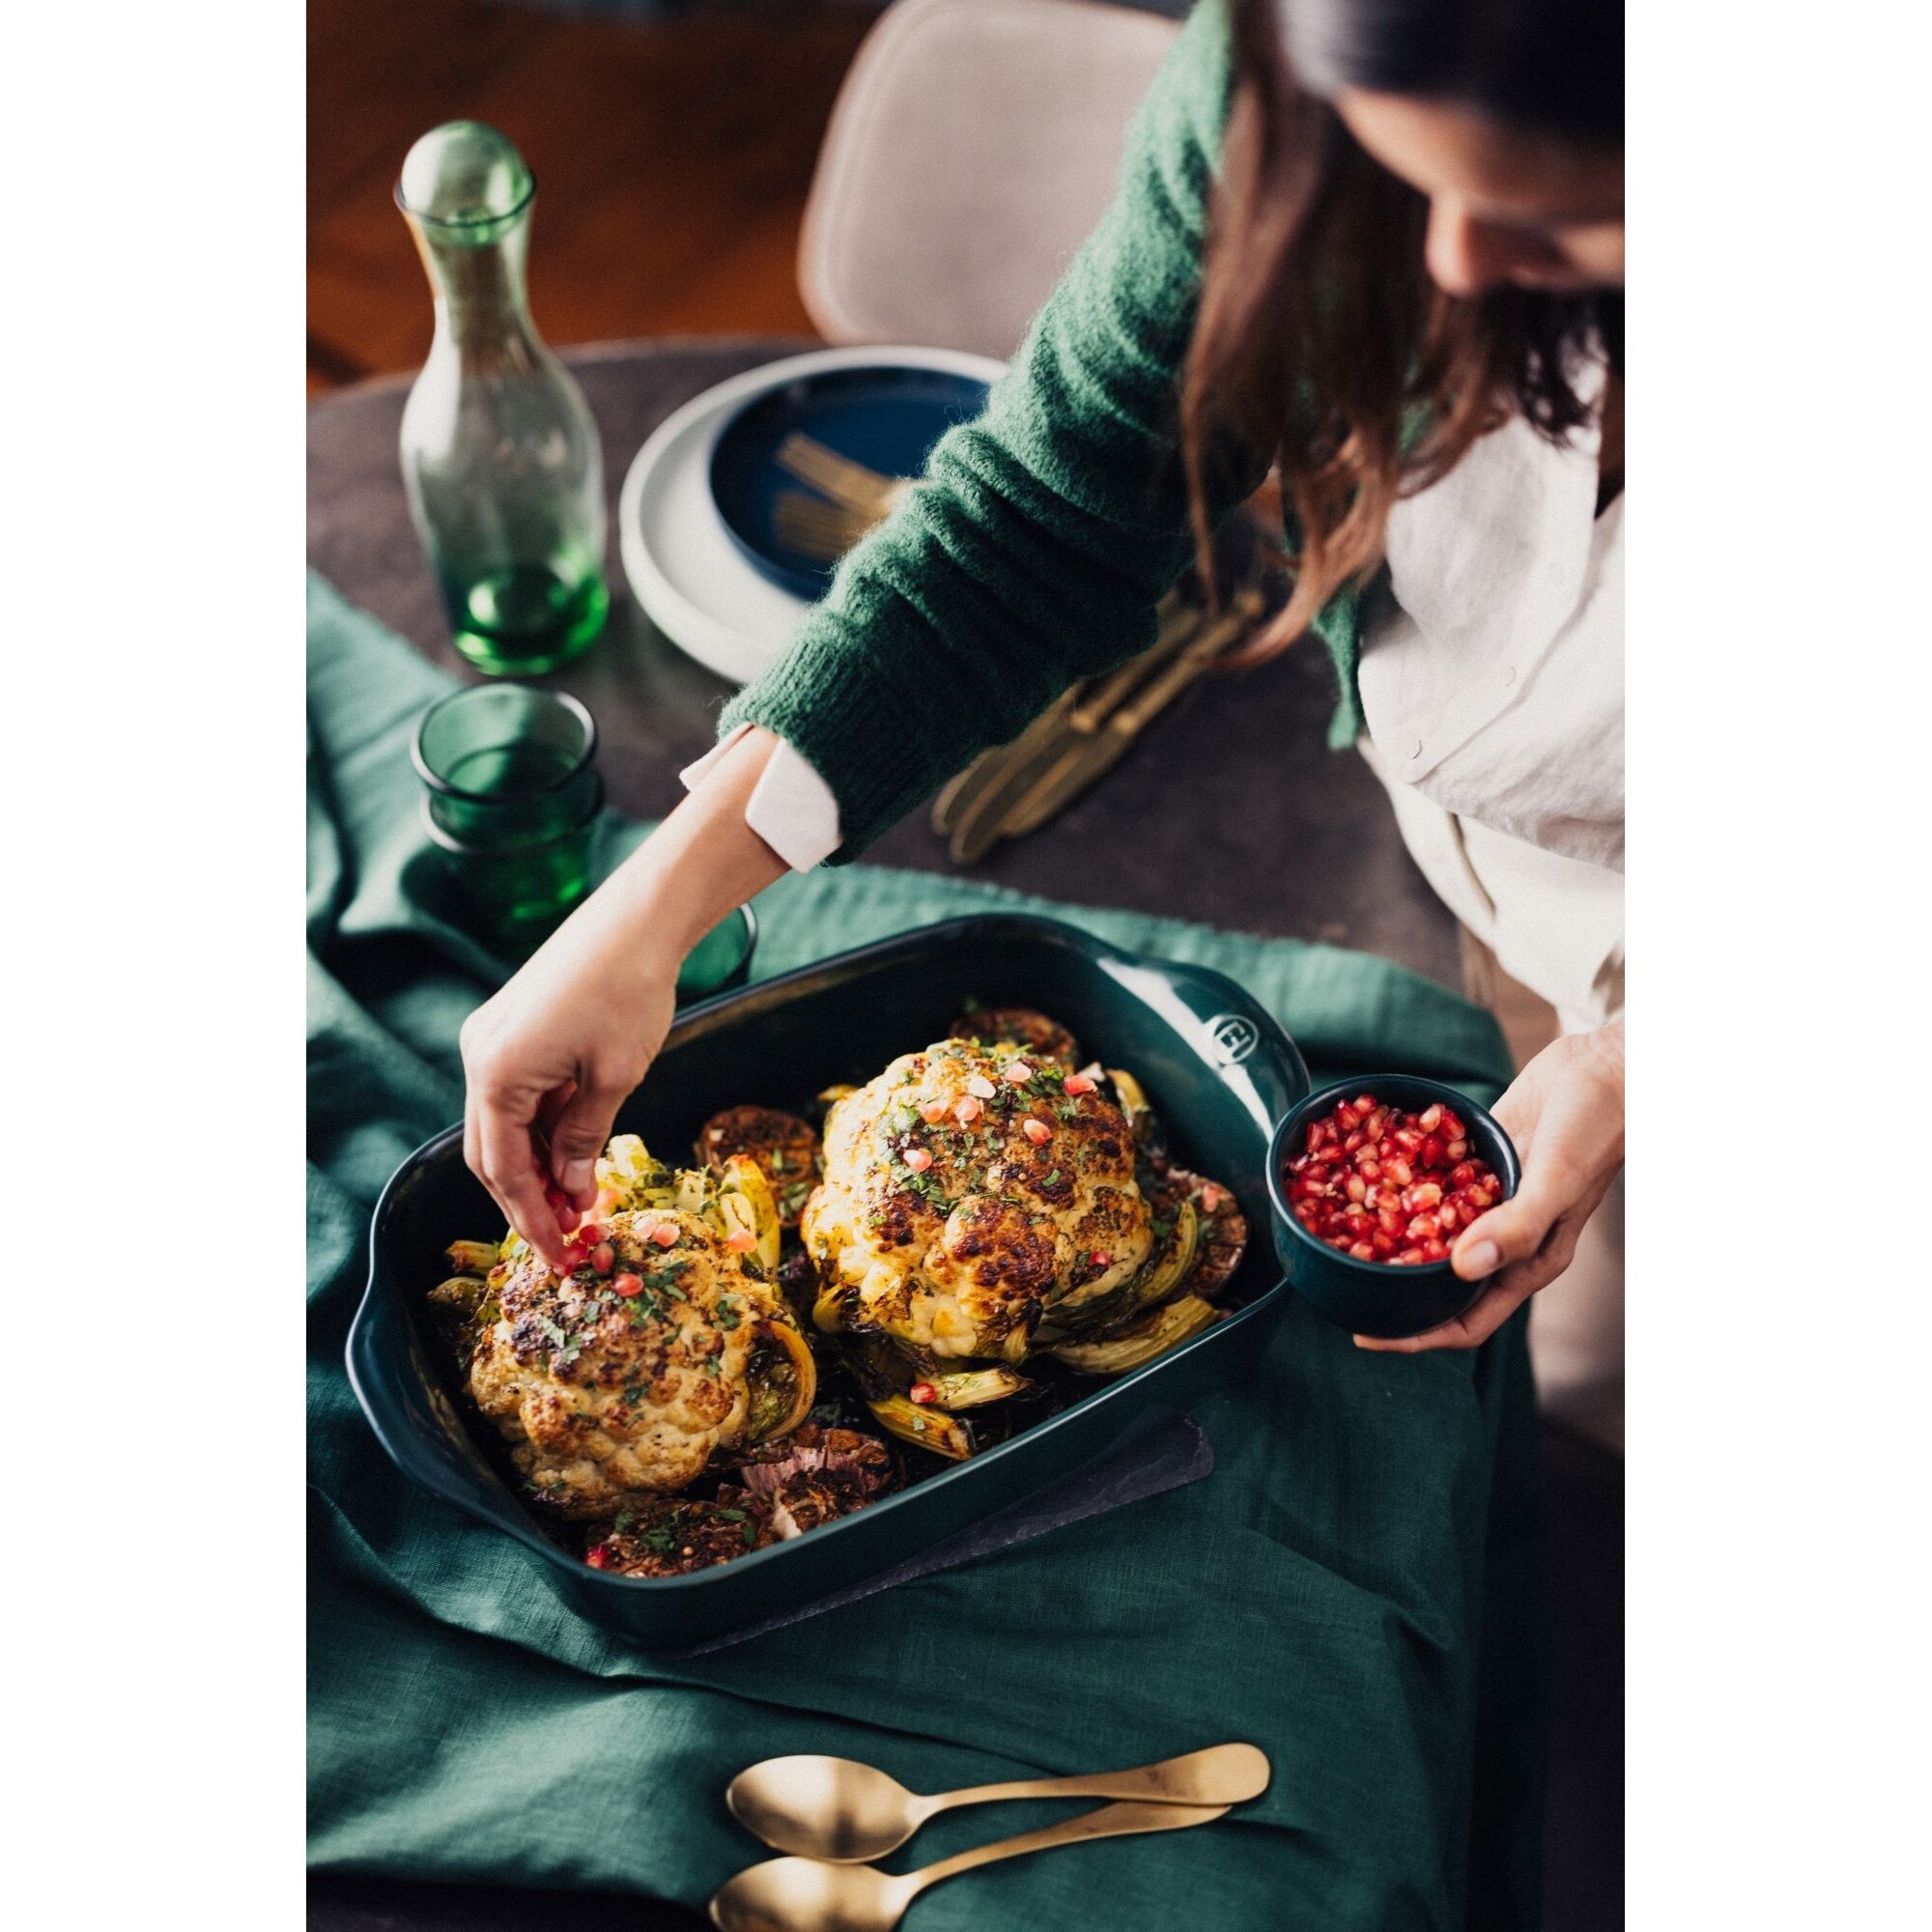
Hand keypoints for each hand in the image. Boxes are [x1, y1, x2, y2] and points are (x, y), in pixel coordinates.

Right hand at [460, 728, 789, 1266]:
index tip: (562, 1255)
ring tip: (580, 1202)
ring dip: (537, 1165)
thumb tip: (574, 1192)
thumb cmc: (630, 993)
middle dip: (527, 1199)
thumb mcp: (614, 1078)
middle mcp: (479, 1057)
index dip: (532, 1219)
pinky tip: (574, 1155)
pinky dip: (542, 1129)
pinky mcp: (510, 1028)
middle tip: (568, 1237)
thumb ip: (587, 1139)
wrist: (636, 920)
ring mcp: (491, 1039)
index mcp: (496, 1075)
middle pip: (491, 1152)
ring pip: (503, 1124)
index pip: (504, 1170)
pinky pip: (516, 1094)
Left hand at [1356, 1019, 1624, 1352]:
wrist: (1606, 1068)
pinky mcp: (1479, 1164)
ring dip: (1391, 1232)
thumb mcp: (1556, 1180)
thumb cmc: (1595, 1129)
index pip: (1466, 1321)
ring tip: (1341, 1227)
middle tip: (1339, 1278)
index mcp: (1527, 1262)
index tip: (1366, 1335)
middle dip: (1393, 1288)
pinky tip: (1367, 1171)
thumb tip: (1462, 1269)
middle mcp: (1504, 1239)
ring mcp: (1489, 1201)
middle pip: (1439, 1284)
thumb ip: (1515, 1226)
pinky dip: (1403, 1182)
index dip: (1418, 1336)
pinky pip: (1434, 1184)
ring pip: (1431, 1232)